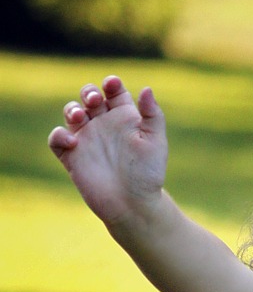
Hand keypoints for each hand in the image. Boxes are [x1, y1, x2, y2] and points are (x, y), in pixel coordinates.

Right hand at [48, 75, 166, 227]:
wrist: (133, 206)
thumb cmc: (148, 176)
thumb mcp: (155, 143)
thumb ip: (153, 115)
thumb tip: (147, 88)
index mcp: (124, 118)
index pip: (114, 92)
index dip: (111, 84)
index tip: (112, 85)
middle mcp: (104, 125)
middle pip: (89, 96)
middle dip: (88, 92)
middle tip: (94, 100)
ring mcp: (87, 140)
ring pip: (71, 112)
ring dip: (72, 108)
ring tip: (80, 116)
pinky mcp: (72, 157)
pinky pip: (57, 139)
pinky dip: (59, 136)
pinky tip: (72, 142)